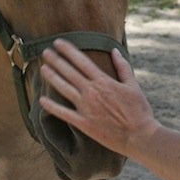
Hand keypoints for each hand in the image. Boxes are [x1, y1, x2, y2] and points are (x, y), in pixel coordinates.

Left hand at [39, 38, 158, 155]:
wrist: (138, 136)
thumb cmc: (139, 111)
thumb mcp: (133, 85)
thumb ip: (123, 67)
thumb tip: (114, 50)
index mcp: (104, 81)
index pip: (82, 61)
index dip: (69, 51)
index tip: (58, 42)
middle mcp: (92, 92)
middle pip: (70, 72)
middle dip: (56, 60)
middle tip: (45, 51)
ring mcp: (86, 108)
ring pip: (64, 89)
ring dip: (52, 77)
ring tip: (43, 68)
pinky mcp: (84, 123)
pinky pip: (64, 113)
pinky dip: (52, 107)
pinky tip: (41, 100)